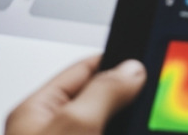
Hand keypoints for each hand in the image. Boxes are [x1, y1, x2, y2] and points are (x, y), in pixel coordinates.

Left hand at [6, 57, 146, 134]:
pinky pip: (109, 134)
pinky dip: (125, 130)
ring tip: (144, 118)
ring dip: (125, 121)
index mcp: (35, 111)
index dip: (117, 62)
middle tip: (152, 96)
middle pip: (99, 100)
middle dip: (126, 97)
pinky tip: (136, 128)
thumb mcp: (74, 127)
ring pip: (106, 124)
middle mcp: (49, 131)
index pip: (83, 70)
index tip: (146, 61)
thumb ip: (103, 92)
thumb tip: (131, 69)